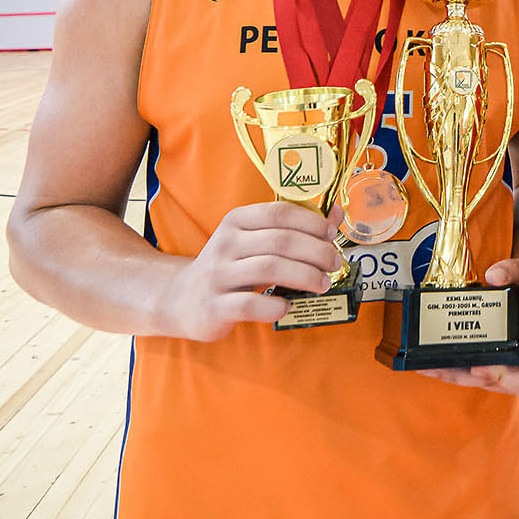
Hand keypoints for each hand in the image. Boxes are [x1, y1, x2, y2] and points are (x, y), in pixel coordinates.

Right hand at [153, 200, 341, 341]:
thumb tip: (336, 213)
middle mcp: (225, 243)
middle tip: (334, 263)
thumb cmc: (230, 266)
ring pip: (269, 268)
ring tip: (323, 284)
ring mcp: (218, 275)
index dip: (312, 222)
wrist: (182, 298)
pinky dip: (275, 306)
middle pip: (281, 241)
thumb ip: (294, 228)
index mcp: (237, 221)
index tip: (332, 235)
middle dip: (316, 252)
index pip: (280, 212)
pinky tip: (287, 306)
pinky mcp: (214, 306)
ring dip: (305, 276)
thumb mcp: (255, 241)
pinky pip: (250, 305)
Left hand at [420, 253, 518, 397]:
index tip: (479, 367)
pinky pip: (478, 371)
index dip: (504, 378)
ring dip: (457, 376)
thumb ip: (510, 271)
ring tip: (431, 368)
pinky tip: (435, 363)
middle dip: (466, 377)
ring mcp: (511, 362)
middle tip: (441, 368)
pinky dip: (458, 369)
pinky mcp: (497, 358)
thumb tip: (494, 276)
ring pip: (484, 380)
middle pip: (498, 384)